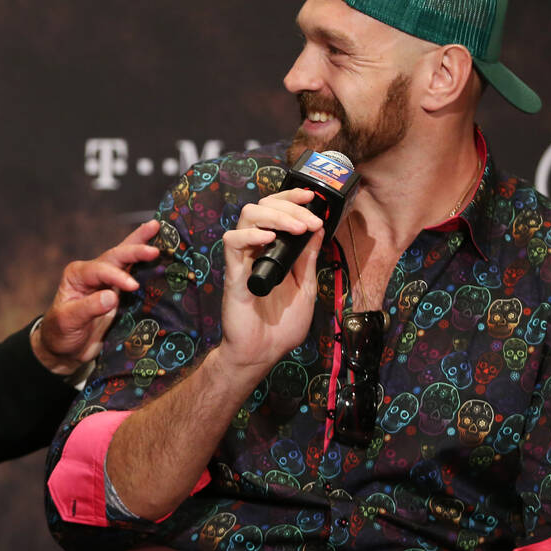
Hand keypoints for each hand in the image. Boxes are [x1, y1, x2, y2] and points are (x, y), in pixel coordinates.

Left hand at [32, 220, 160, 375]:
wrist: (64, 349)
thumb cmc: (60, 333)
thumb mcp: (68, 321)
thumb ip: (88, 308)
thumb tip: (111, 297)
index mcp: (77, 275)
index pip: (101, 269)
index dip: (117, 276)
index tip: (132, 286)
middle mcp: (93, 273)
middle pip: (116, 256)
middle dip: (135, 249)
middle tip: (154, 247)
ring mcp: (107, 282)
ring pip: (126, 259)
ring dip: (142, 244)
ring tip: (158, 226)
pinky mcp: (119, 293)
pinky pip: (135, 274)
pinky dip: (147, 263)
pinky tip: (160, 252)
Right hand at [220, 188, 324, 371]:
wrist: (263, 352)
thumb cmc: (281, 325)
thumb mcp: (305, 287)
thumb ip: (308, 259)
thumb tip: (318, 230)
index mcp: (273, 250)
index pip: (276, 210)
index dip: (291, 198)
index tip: (313, 198)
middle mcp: (256, 250)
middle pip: (262, 206)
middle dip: (289, 206)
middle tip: (310, 221)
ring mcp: (243, 260)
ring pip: (246, 217)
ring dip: (275, 216)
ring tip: (296, 229)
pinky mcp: (233, 273)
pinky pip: (232, 243)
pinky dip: (251, 236)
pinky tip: (270, 240)